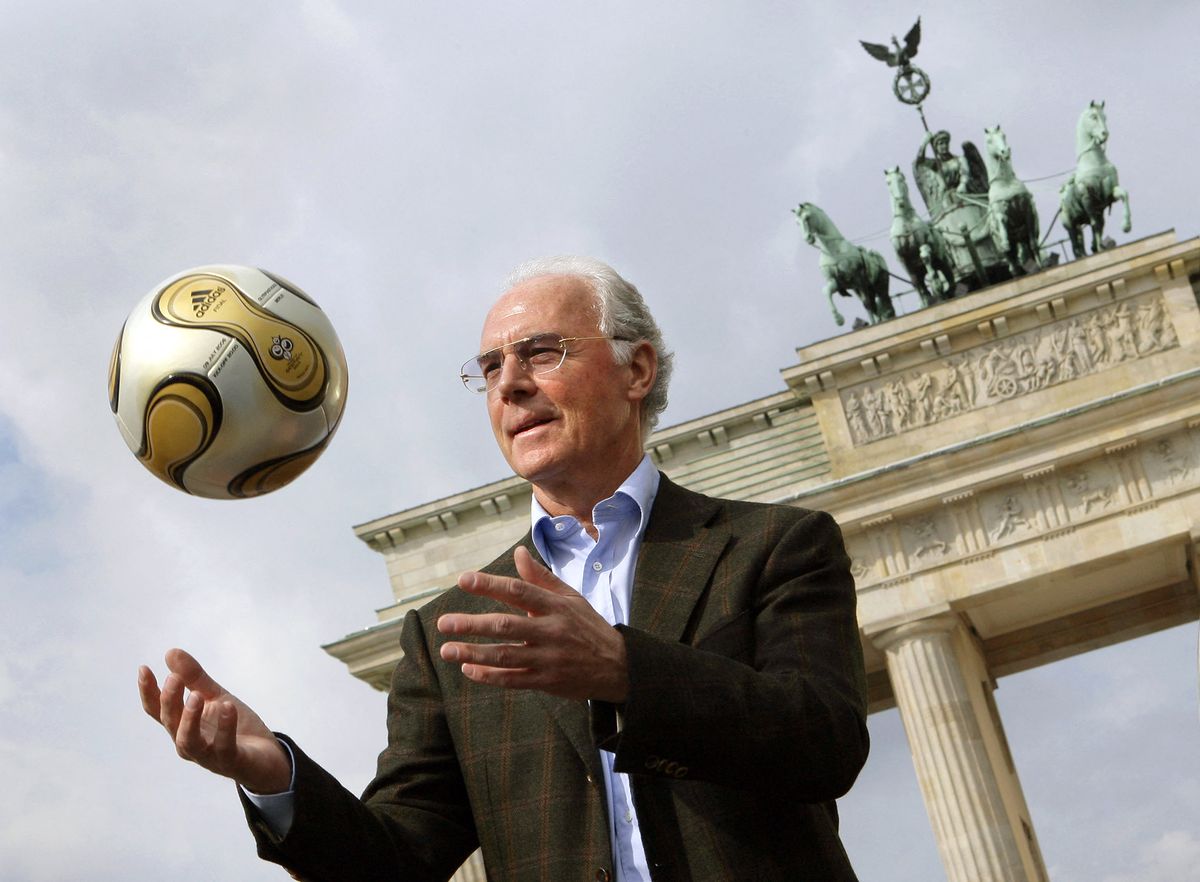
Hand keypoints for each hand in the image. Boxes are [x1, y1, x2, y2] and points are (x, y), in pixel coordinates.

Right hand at [138, 648, 291, 793]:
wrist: (267, 756)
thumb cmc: (235, 727)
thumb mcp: (215, 696)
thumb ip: (193, 678)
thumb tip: (170, 652)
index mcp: (183, 725)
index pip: (158, 710)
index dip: (148, 691)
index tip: (144, 668)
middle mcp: (190, 742)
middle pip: (171, 723)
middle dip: (170, 701)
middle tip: (174, 678)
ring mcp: (208, 755)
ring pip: (189, 741)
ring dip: (189, 718)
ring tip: (195, 696)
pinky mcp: (231, 761)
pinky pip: (224, 746)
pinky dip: (225, 727)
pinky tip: (229, 707)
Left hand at [437, 546, 628, 702]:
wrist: (618, 667)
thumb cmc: (588, 627)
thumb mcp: (570, 597)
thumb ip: (541, 578)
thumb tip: (518, 552)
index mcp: (556, 606)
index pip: (518, 591)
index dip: (489, 584)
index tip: (463, 580)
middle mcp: (551, 631)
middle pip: (506, 626)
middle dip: (472, 624)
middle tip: (444, 623)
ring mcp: (549, 658)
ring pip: (506, 656)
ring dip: (474, 653)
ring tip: (448, 650)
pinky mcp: (547, 681)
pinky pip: (513, 680)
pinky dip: (490, 676)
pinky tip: (468, 671)